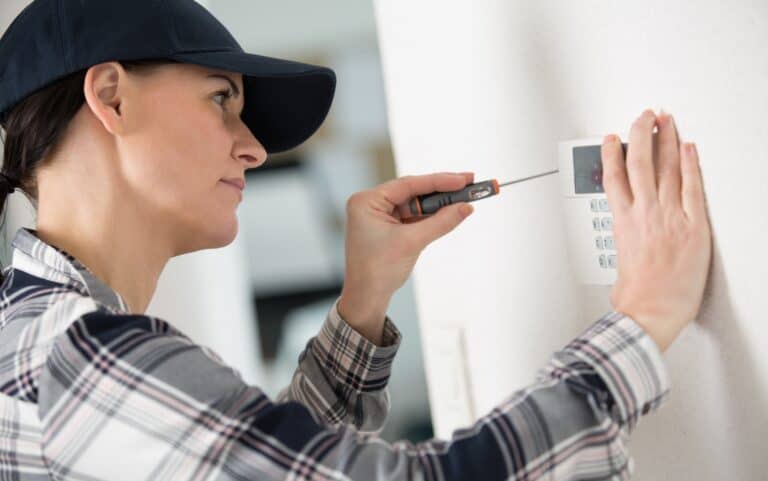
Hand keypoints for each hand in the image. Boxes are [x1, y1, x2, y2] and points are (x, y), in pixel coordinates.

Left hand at [338, 172, 475, 343]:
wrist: (367, 298)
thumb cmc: (378, 271)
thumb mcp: (412, 242)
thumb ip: (440, 222)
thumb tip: (466, 207)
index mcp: (367, 201)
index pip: (408, 185)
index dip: (438, 181)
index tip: (463, 180)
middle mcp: (372, 204)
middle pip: (413, 192)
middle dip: (441, 191)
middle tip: (469, 184)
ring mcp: (380, 216)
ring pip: (416, 204)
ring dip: (439, 204)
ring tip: (465, 199)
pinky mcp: (389, 228)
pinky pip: (414, 217)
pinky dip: (432, 217)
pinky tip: (450, 212)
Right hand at [601, 109, 711, 352]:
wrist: (651, 312)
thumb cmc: (635, 298)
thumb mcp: (618, 266)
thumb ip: (625, 248)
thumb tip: (628, 248)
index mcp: (622, 223)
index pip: (614, 178)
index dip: (612, 154)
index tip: (612, 139)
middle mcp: (643, 214)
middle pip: (639, 163)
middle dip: (641, 135)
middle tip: (644, 117)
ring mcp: (668, 217)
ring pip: (664, 168)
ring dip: (665, 140)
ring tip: (665, 121)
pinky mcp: (692, 225)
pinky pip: (691, 186)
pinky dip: (689, 164)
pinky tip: (687, 148)